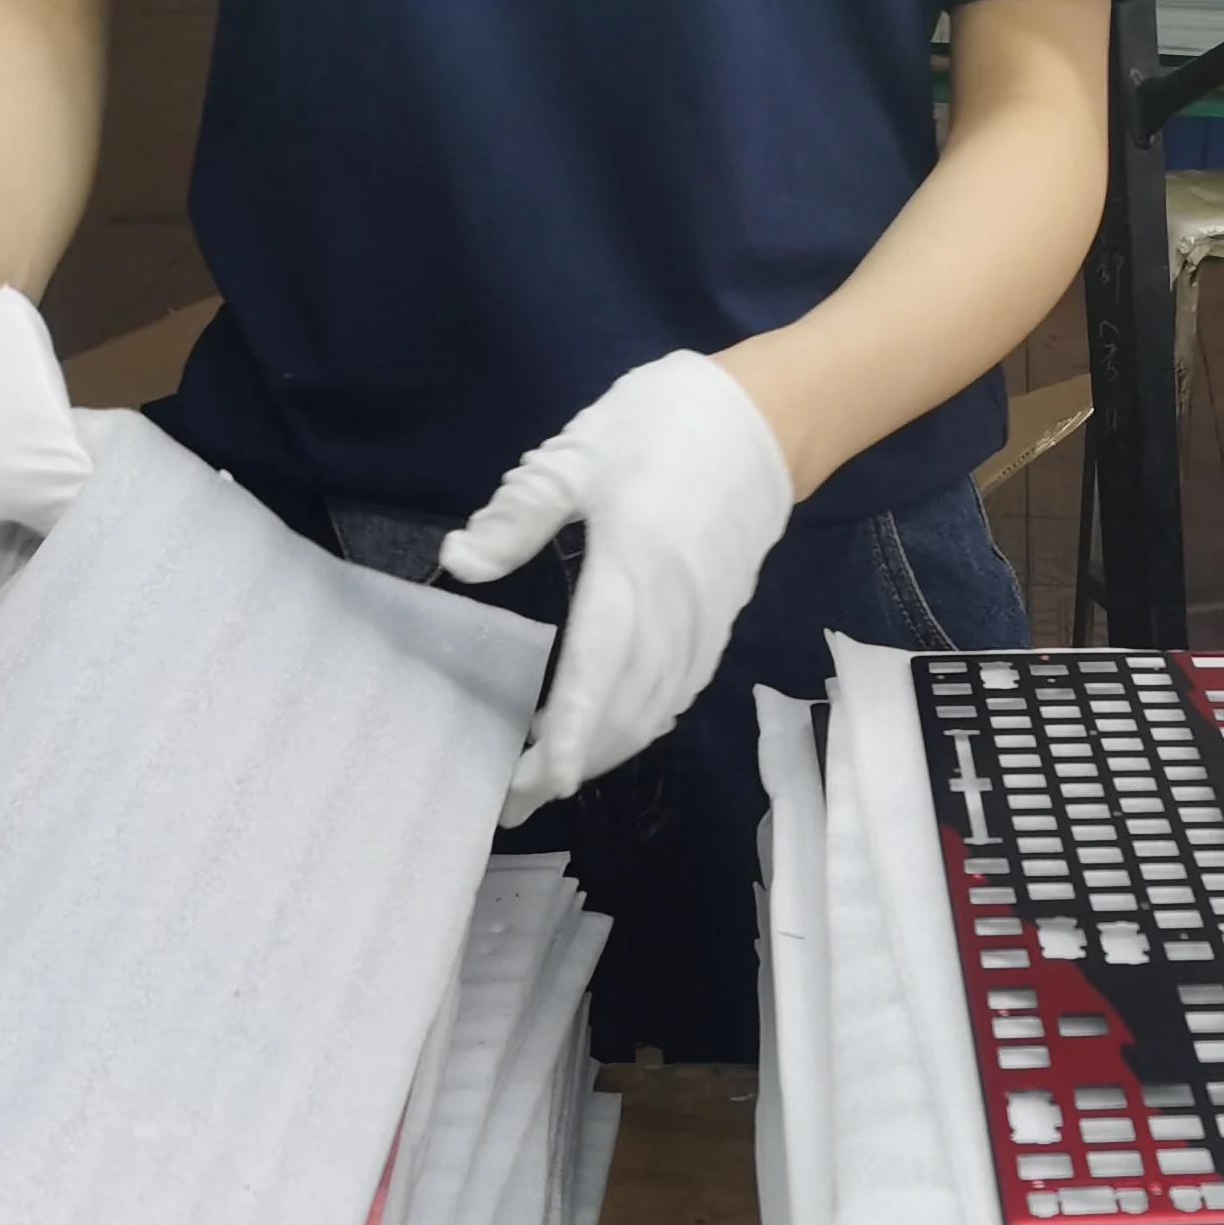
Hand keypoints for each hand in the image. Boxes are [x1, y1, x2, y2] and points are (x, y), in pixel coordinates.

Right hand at [0, 286, 95, 666]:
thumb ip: (87, 538)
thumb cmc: (0, 392)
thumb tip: (129, 590)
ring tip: (85, 612)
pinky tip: (70, 564)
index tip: (47, 674)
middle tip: (83, 652)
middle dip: (17, 636)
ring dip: (24, 596)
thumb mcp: (56, 474)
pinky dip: (20, 561)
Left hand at [440, 351, 794, 830]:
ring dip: (604, 755)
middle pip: (622, 715)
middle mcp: (671, 615)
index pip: (595, 673)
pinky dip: (640, 729)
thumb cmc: (662, 429)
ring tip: (552, 781)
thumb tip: (461, 562)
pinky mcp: (717, 628)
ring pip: (651, 714)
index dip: (566, 735)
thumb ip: (518, 515)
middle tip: (515, 801)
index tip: (535, 781)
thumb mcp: (576, 457)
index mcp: (631, 571)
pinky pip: (676, 697)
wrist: (762, 423)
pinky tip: (612, 739)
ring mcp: (700, 628)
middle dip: (569, 766)